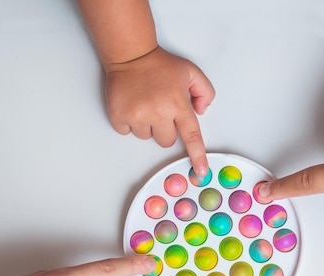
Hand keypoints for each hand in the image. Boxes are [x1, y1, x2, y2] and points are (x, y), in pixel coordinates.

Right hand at [104, 46, 214, 175]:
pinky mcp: (119, 116)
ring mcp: (137, 115)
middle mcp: (158, 112)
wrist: (131, 55)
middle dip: (165, 129)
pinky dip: (128, 123)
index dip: (197, 155)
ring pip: (146, 137)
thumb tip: (201, 111)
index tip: (200, 171)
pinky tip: (132, 106)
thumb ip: (204, 92)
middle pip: (166, 141)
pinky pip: (127, 132)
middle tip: (159, 109)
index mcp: (178, 103)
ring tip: (144, 104)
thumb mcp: (191, 72)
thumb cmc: (160, 64)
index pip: (191, 136)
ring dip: (146, 125)